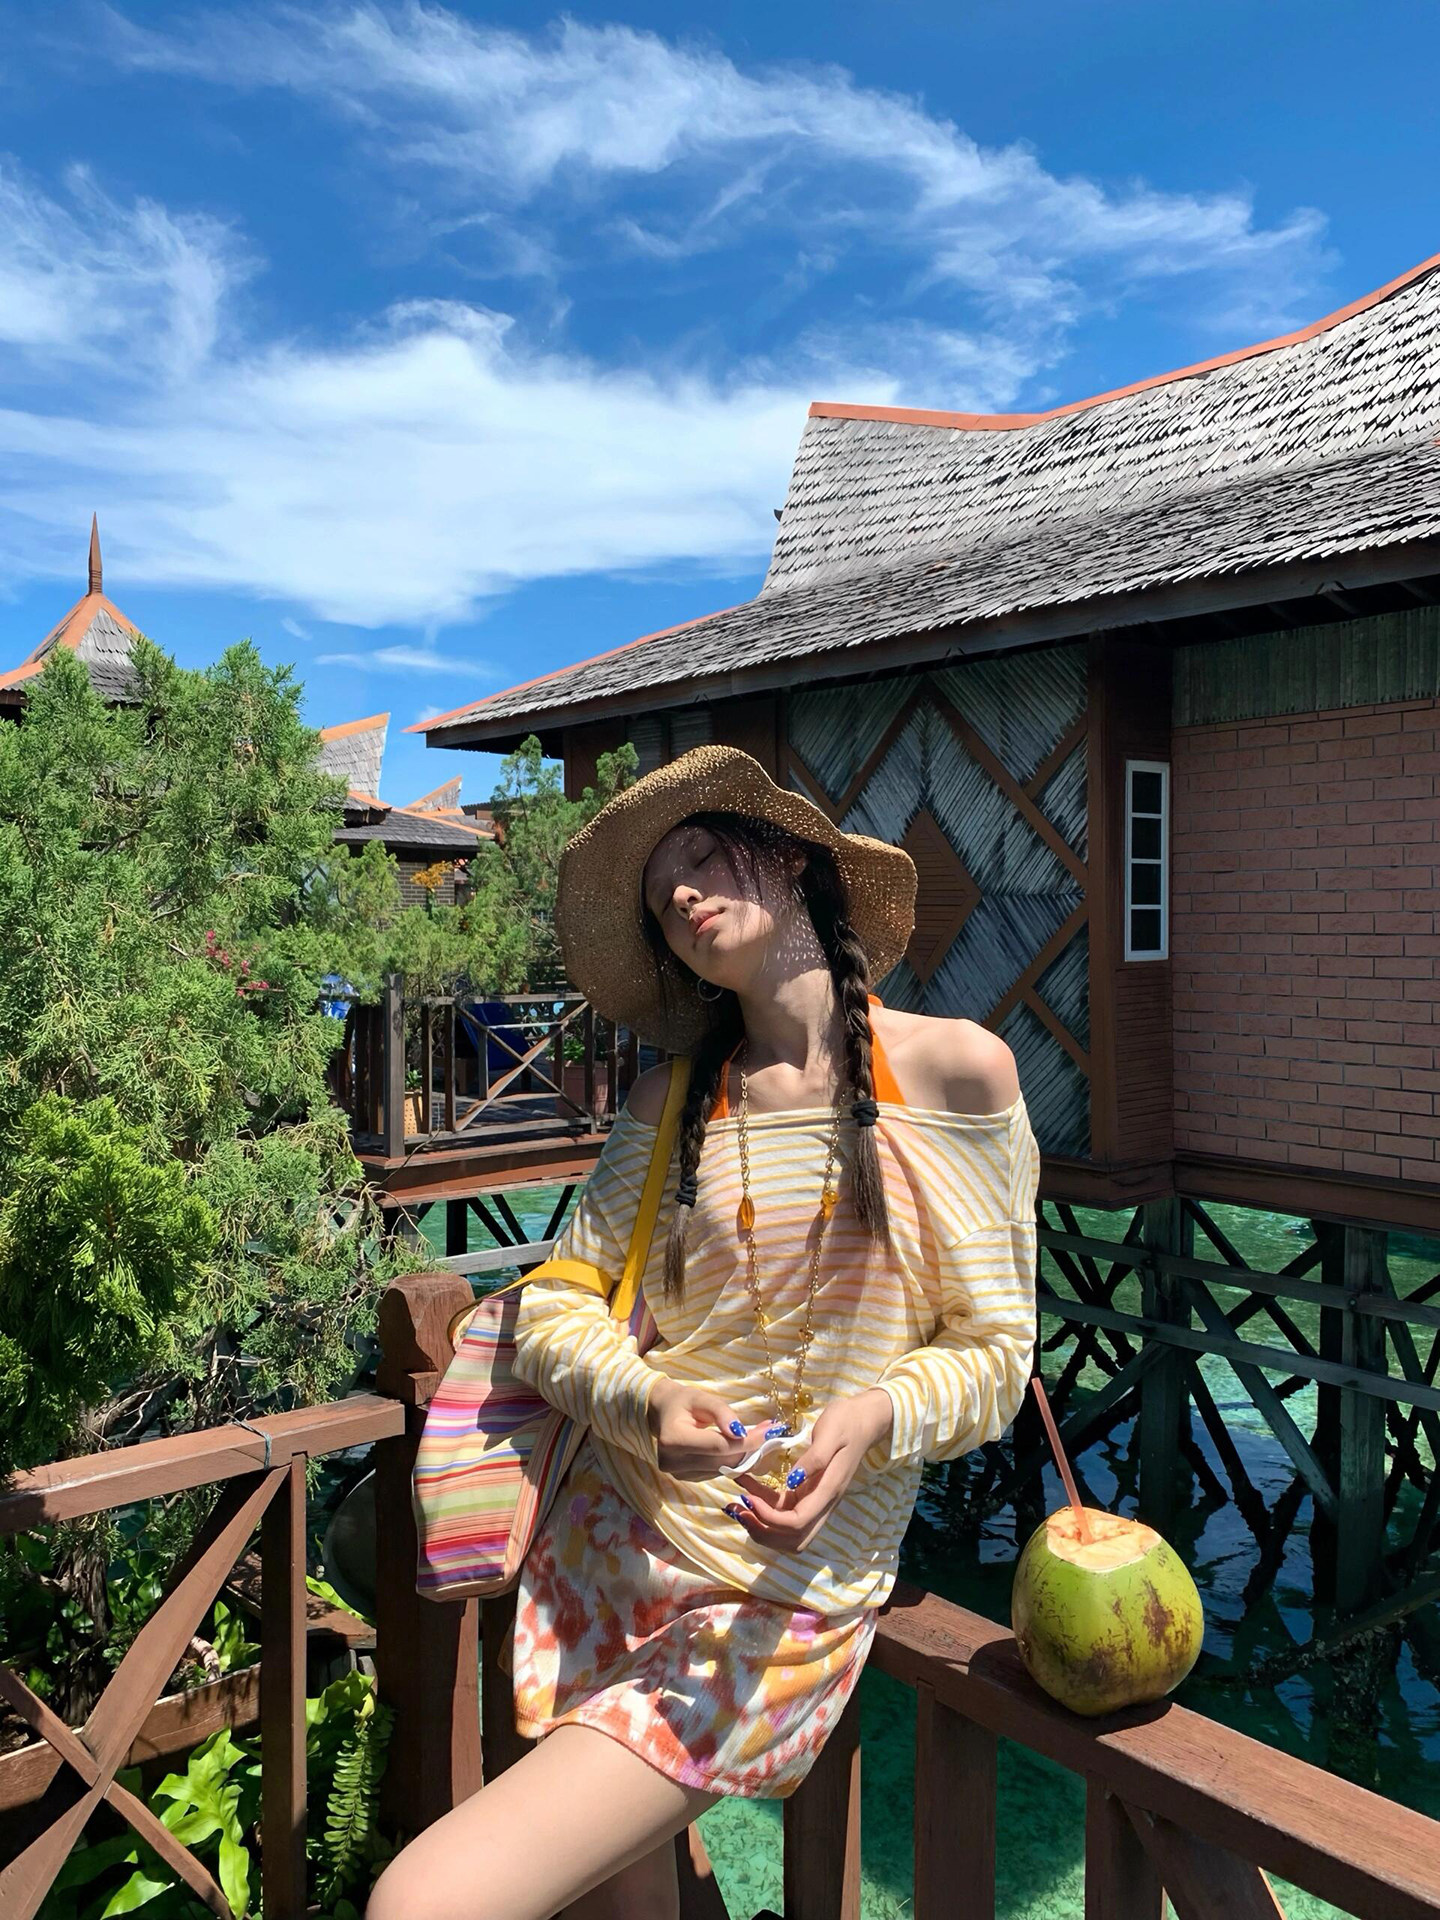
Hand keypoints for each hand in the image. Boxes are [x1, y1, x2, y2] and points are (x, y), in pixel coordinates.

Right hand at [647, 1379, 770, 1481]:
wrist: (662, 1414)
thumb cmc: (683, 1402)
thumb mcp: (702, 1398)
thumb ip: (722, 1413)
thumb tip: (741, 1433)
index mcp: (674, 1440)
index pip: (719, 1446)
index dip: (747, 1442)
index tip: (770, 1431)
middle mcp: (673, 1462)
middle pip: (723, 1461)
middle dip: (749, 1448)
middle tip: (769, 1432)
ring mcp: (678, 1474)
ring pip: (723, 1469)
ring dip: (743, 1455)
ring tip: (755, 1437)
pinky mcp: (686, 1479)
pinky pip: (717, 1472)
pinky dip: (731, 1461)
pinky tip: (738, 1447)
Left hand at [731, 1389, 892, 1551]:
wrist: (863, 1420)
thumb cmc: (846, 1422)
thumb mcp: (830, 1433)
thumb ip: (813, 1459)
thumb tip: (792, 1482)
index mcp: (828, 1491)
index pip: (797, 1523)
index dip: (770, 1518)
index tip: (749, 1498)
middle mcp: (822, 1503)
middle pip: (793, 1539)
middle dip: (763, 1532)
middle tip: (739, 1511)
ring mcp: (815, 1500)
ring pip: (788, 1531)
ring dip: (761, 1525)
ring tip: (737, 1507)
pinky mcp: (808, 1493)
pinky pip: (784, 1509)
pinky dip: (763, 1506)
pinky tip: (746, 1489)